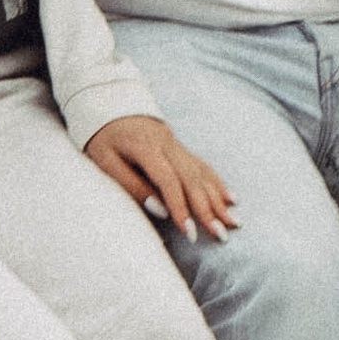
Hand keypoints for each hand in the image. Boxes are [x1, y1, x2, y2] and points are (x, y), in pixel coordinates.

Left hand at [85, 114, 238, 242]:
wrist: (111, 104)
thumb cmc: (104, 138)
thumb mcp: (105, 161)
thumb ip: (132, 185)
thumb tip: (161, 210)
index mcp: (147, 147)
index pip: (169, 181)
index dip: (180, 208)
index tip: (190, 233)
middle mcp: (168, 145)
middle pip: (192, 180)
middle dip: (208, 210)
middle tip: (222, 235)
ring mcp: (177, 145)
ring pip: (202, 174)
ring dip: (219, 200)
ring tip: (234, 223)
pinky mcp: (180, 148)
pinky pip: (203, 166)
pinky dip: (218, 183)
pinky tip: (231, 199)